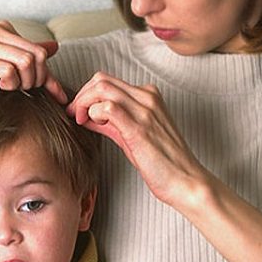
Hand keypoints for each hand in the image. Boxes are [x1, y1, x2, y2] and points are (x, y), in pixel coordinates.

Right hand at [0, 21, 66, 102]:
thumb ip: (21, 50)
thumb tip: (53, 48)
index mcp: (1, 28)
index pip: (39, 51)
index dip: (51, 77)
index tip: (59, 96)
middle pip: (38, 55)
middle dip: (41, 79)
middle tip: (28, 92)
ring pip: (26, 61)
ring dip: (27, 82)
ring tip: (15, 89)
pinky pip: (7, 70)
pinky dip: (12, 82)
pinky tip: (3, 87)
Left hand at [67, 72, 207, 206]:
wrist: (186, 181)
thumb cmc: (164, 163)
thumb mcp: (134, 135)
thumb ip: (113, 122)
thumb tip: (89, 116)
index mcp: (148, 97)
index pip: (109, 81)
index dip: (87, 94)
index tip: (79, 111)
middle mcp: (147, 98)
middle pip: (102, 79)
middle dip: (81, 95)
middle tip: (75, 114)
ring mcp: (144, 111)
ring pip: (102, 88)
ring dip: (83, 103)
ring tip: (81, 121)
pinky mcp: (139, 128)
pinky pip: (108, 107)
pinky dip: (93, 113)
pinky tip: (93, 126)